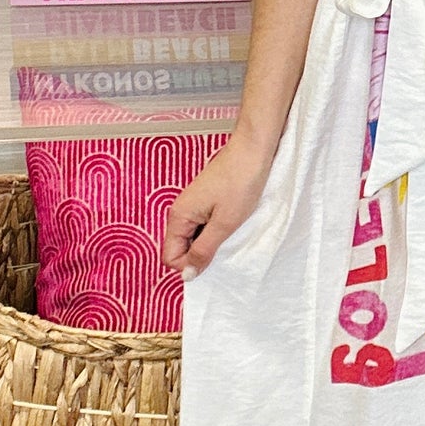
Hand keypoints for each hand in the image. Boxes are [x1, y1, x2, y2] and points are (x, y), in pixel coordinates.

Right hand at [162, 132, 275, 280]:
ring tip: (231, 232)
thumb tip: (186, 275)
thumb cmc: (241, 181)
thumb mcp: (224, 224)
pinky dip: (217, 230)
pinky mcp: (206, 201)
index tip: (213, 260)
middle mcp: (181, 211)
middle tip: (225, 246)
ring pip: (194, 237)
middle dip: (200, 254)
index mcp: (179, 216)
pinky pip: (204, 226)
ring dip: (211, 242)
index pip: (170, 257)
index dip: (189, 265)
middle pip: (180, 248)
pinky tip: (232, 223)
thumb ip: (203, 251)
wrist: (253, 150)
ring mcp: (193, 205)